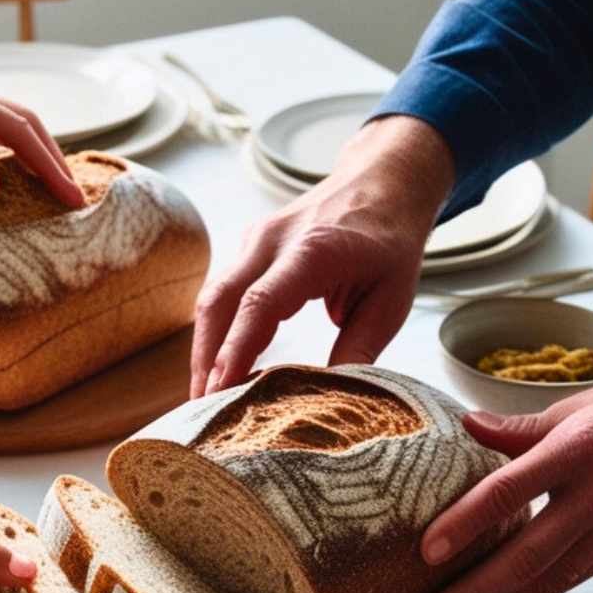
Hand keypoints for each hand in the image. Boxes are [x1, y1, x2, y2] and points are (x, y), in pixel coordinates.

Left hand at [0, 69, 84, 207]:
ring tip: (60, 193)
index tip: (69, 197)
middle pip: (23, 122)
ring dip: (38, 158)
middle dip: (52, 159)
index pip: (14, 128)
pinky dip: (17, 160)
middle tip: (76, 199)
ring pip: (12, 129)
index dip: (46, 163)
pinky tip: (29, 184)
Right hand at [192, 114, 454, 395]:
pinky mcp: (250, 248)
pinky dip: (216, 331)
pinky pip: (223, 292)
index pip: (260, 303)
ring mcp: (255, 240)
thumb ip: (359, 348)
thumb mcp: (391, 301)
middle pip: (220, 301)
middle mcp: (273, 240)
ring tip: (204, 399)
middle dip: (206, 358)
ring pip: (213, 298)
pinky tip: (218, 368)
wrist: (384, 181)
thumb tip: (328, 399)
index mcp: (313, 250)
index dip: (236, 349)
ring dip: (205, 349)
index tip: (221, 390)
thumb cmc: (391, 243)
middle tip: (201, 410)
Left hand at [418, 363, 592, 592]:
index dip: (466, 522)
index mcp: (577, 450)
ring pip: (546, 581)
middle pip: (525, 556)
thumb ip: (524, 427)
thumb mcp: (584, 405)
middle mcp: (592, 499)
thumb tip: (467, 424)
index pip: (509, 490)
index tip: (428, 551)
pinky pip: (567, 583)